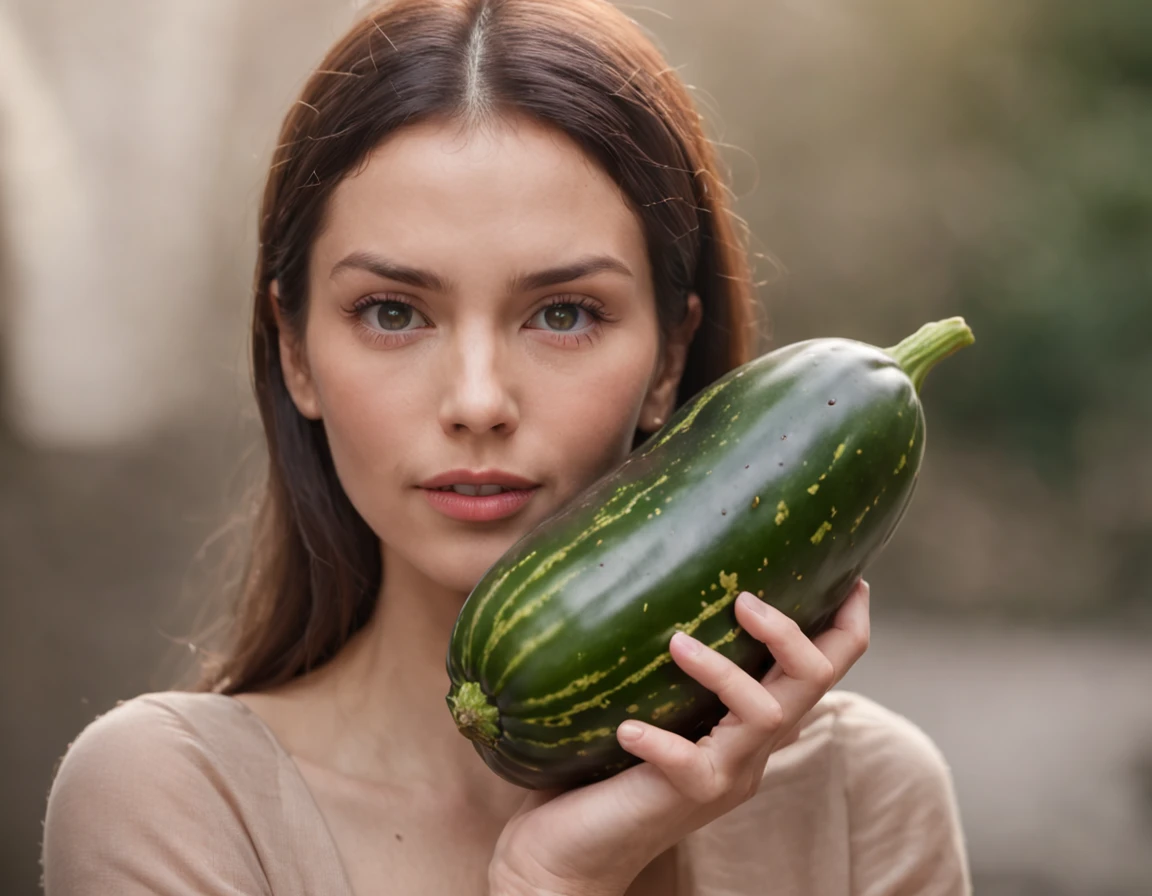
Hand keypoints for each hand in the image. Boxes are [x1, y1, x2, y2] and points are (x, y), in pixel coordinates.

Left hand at [487, 578, 870, 895]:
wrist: (569, 853)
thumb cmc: (597, 766)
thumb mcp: (646, 699)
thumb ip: (662, 656)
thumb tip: (644, 569)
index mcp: (751, 722)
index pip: (823, 669)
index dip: (847, 624)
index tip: (854, 579)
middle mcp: (752, 748)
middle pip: (813, 682)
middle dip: (790, 633)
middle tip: (745, 598)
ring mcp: (725, 776)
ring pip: (765, 715)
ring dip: (724, 672)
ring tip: (676, 643)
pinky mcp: (685, 799)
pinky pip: (691, 766)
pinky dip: (662, 741)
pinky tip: (628, 727)